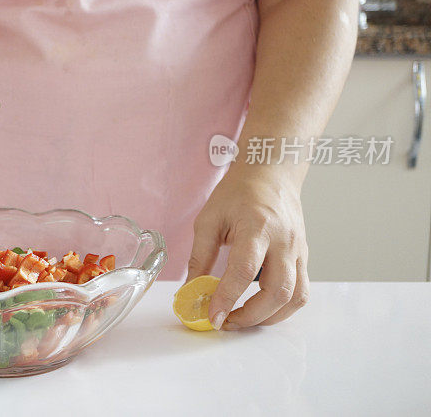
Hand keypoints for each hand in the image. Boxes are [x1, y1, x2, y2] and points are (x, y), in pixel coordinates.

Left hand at [187, 169, 308, 328]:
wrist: (271, 173)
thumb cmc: (239, 192)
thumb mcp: (210, 218)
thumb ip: (201, 255)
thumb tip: (191, 289)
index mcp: (257, 227)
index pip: (244, 270)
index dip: (227, 297)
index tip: (212, 316)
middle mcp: (284, 241)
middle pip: (277, 291)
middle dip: (250, 316)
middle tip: (225, 321)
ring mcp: (299, 250)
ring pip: (295, 297)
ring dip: (269, 318)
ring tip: (241, 319)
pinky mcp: (304, 257)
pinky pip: (300, 292)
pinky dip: (282, 308)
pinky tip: (260, 308)